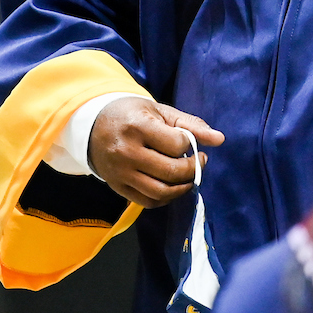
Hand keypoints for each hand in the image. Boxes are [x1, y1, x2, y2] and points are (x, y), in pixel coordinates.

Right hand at [88, 97, 224, 208]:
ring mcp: (120, 174)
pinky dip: (167, 197)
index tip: (190, 140)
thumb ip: (190, 124)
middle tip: (200, 160)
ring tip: (189, 174)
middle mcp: (126, 153)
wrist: (92, 125)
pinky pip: (148, 202)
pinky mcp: (117, 188)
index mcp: (137, 127)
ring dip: (183, 186)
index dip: (190, 143)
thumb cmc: (131, 114)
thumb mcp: (160, 110)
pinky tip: (173, 185)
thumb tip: (220, 139)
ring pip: (161, 192)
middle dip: (193, 168)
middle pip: (171, 172)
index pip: (176, 144)